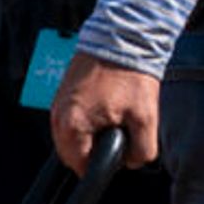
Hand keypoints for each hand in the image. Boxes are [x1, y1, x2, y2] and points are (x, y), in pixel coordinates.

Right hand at [50, 55, 162, 172]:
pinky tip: (105, 107)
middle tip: (117, 132)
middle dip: (94, 150)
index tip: (117, 152)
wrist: (123, 37)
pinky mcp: (62, 93)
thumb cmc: (131, 74)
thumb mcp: (146, 119)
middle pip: (72, 154)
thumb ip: (141, 151)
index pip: (81, 166)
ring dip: (89, 135)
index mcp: (72, 126)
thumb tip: (131, 161)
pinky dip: (86, 120)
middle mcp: (58, 116)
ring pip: (71, 137)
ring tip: (113, 117)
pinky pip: (70, 119)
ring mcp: (57, 103)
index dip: (102, 165)